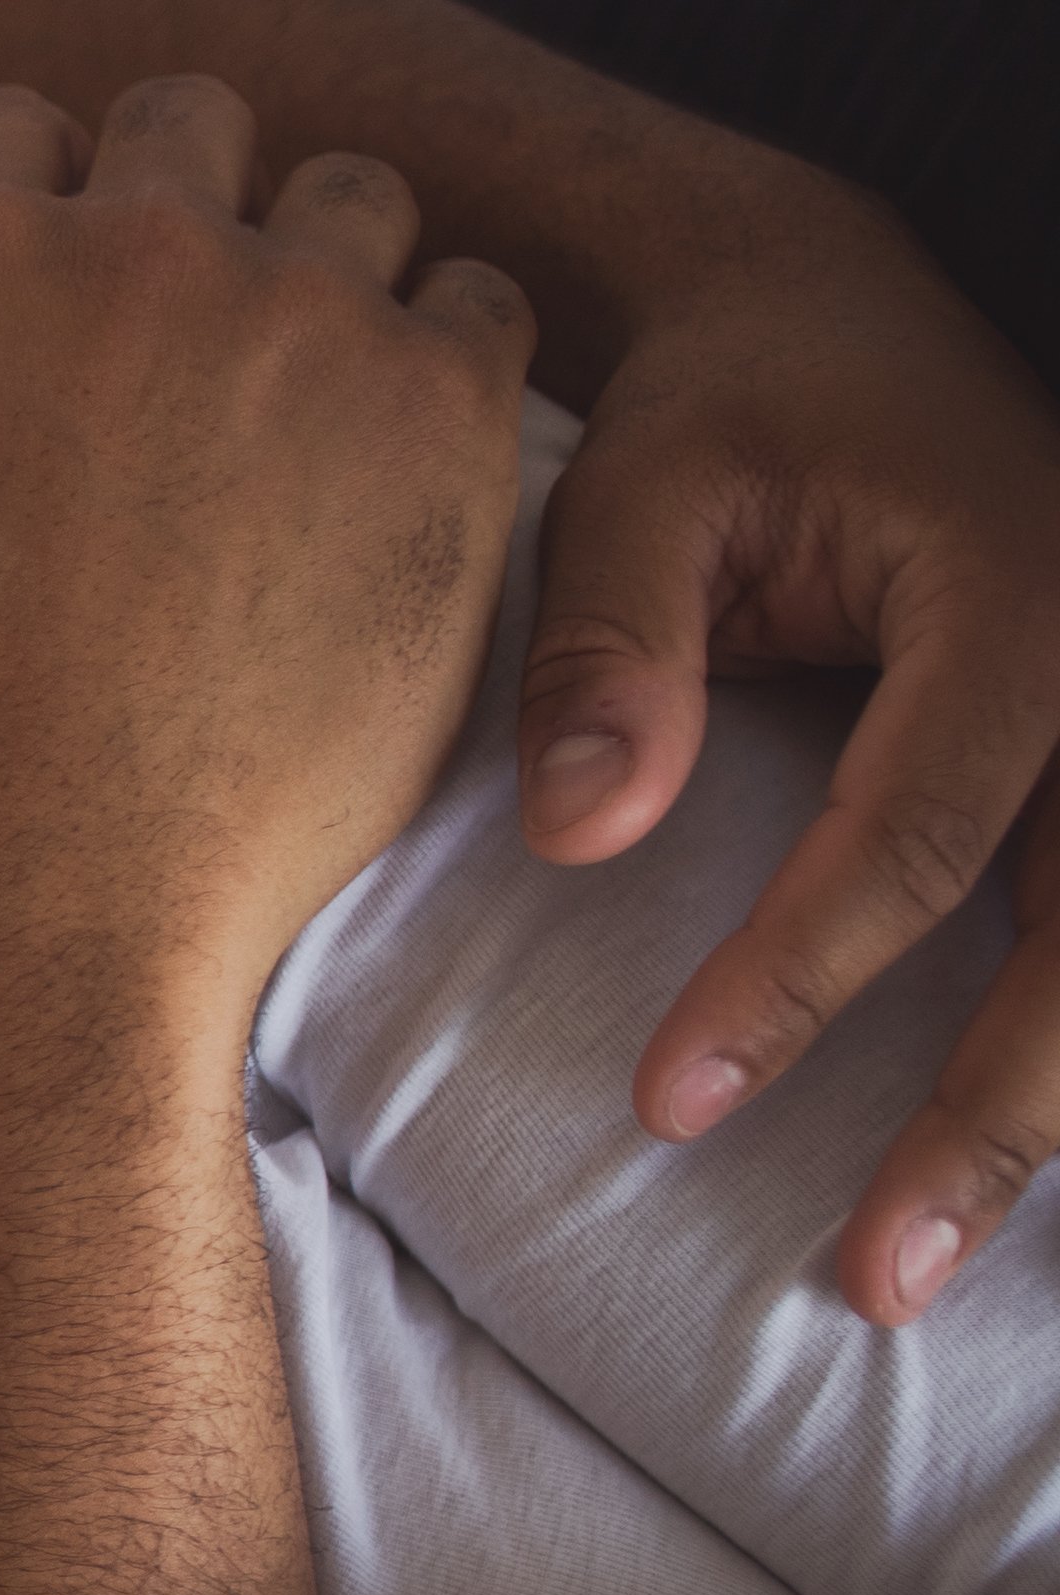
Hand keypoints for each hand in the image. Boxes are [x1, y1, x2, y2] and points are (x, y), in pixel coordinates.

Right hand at [0, 75, 541, 1012]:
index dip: (29, 199)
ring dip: (326, 265)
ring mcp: (306, 313)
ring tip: (299, 397)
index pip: (12, 123)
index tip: (54, 300)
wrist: (54, 877)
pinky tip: (389, 452)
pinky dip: (442, 354)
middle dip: (182, 195)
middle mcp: (142, 244)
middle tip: (181, 339)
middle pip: (192, 120)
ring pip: (352, 196)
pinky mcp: (440, 405)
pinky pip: (481, 301)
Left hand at [517, 220, 1059, 1321]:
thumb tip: (582, 838)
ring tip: (930, 1273)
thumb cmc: (723, 406)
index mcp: (1017, 588)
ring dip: (1053, 1112)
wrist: (834, 315)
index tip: (672, 1106)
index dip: (803, 978)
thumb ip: (605, 652)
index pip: (923, 826)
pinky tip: (1023, 1184)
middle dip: (995, 1112)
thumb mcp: (634, 487)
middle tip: (877, 1279)